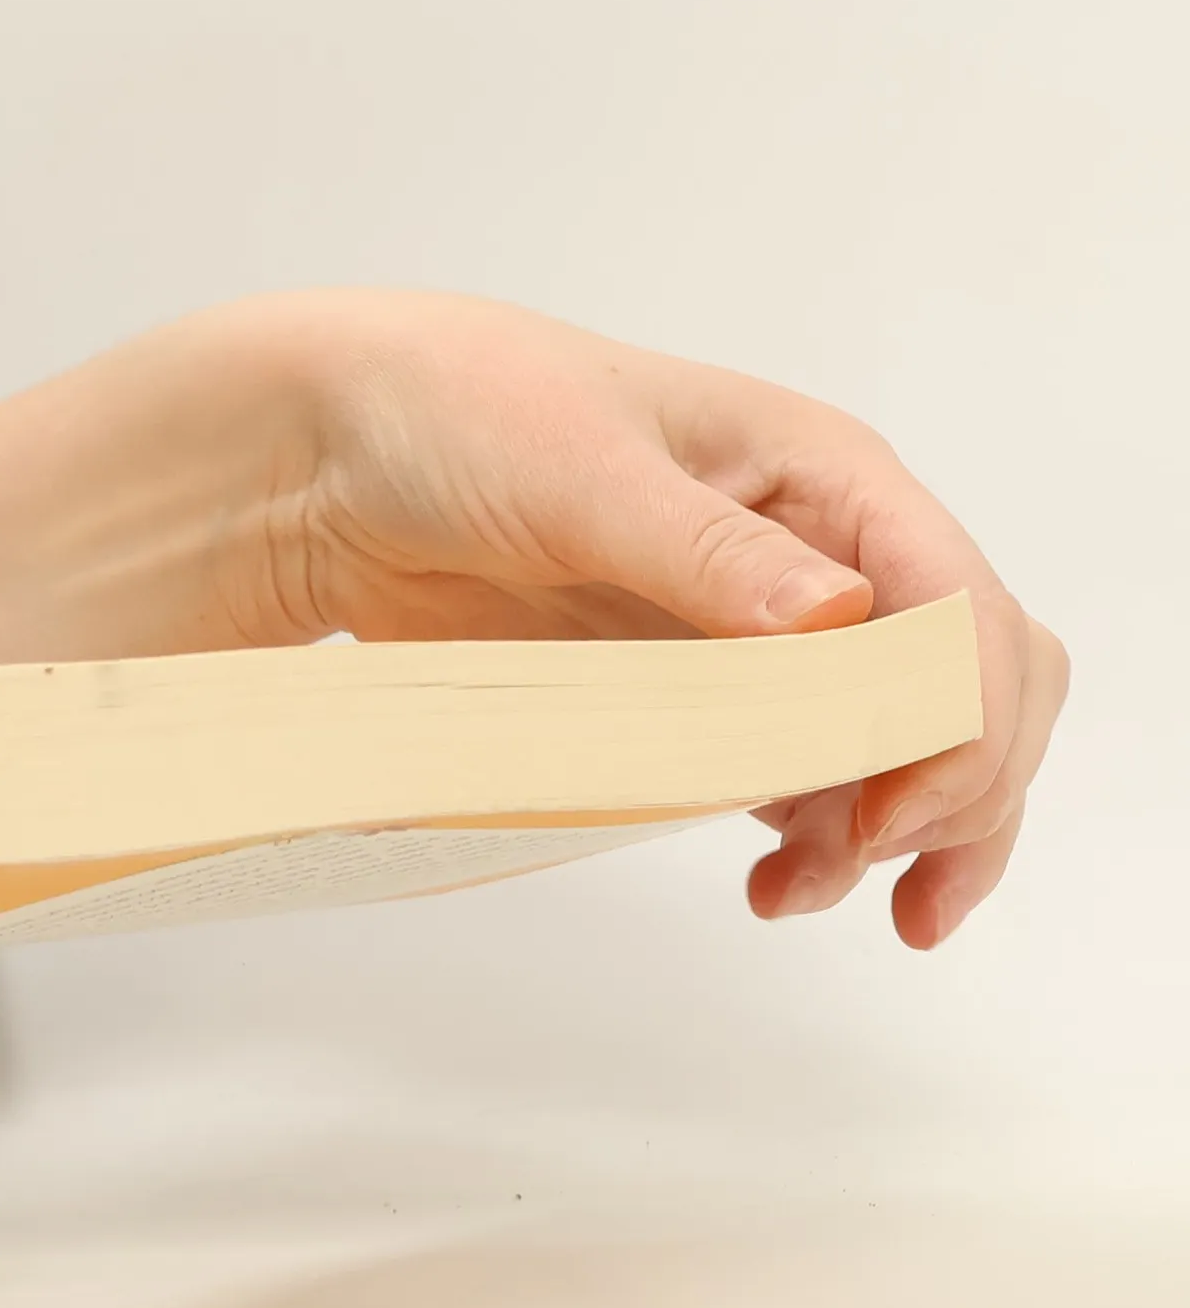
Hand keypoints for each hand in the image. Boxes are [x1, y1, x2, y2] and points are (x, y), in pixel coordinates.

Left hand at [291, 292, 1068, 949]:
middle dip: (958, 784)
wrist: (340, 459)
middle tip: (881, 872)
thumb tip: (837, 617)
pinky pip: (799, 771)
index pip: (958, 606)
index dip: (957, 720)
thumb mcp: (583, 470)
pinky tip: (771, 872)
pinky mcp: (692, 691)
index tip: (888, 816)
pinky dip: (813, 831)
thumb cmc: (465, 415)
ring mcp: (756, 633)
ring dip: (887, 828)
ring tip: (796, 892)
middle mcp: (815, 556)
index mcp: (823, 476)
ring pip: (896, 742)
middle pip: (967, 681)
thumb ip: (707, 549)